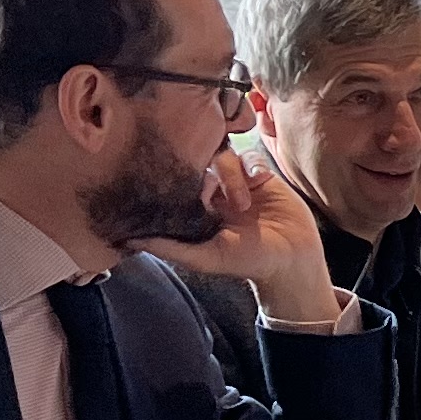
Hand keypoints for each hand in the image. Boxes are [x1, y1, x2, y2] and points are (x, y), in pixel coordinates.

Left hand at [136, 149, 340, 323]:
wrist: (293, 260)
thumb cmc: (248, 263)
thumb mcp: (205, 258)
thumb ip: (169, 248)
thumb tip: (127, 241)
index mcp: (196, 209)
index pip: (176, 182)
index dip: (177, 179)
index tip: (182, 188)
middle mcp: (215, 192)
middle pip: (199, 163)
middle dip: (205, 171)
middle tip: (213, 192)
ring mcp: (238, 182)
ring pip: (224, 157)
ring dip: (231, 174)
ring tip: (243, 202)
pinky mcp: (262, 175)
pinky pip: (251, 156)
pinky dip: (253, 165)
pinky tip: (259, 181)